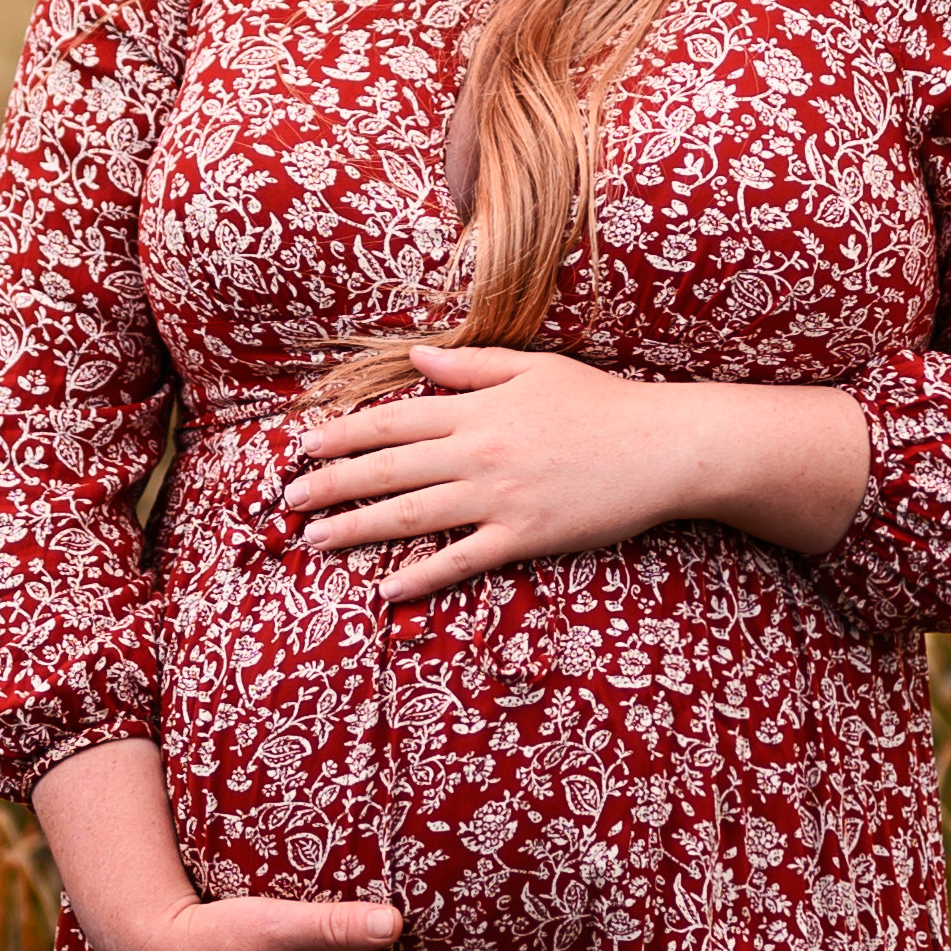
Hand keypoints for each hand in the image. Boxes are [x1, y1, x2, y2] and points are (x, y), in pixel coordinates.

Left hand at [283, 345, 869, 600]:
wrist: (664, 446)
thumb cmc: (603, 403)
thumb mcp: (535, 369)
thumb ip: (471, 368)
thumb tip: (417, 360)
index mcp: (478, 408)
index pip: (392, 421)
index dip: (343, 437)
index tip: (303, 449)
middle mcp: (478, 452)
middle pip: (388, 469)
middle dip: (331, 486)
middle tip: (287, 503)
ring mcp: (500, 497)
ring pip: (411, 516)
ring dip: (357, 530)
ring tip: (314, 542)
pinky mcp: (525, 537)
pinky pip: (462, 559)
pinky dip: (421, 576)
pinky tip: (386, 590)